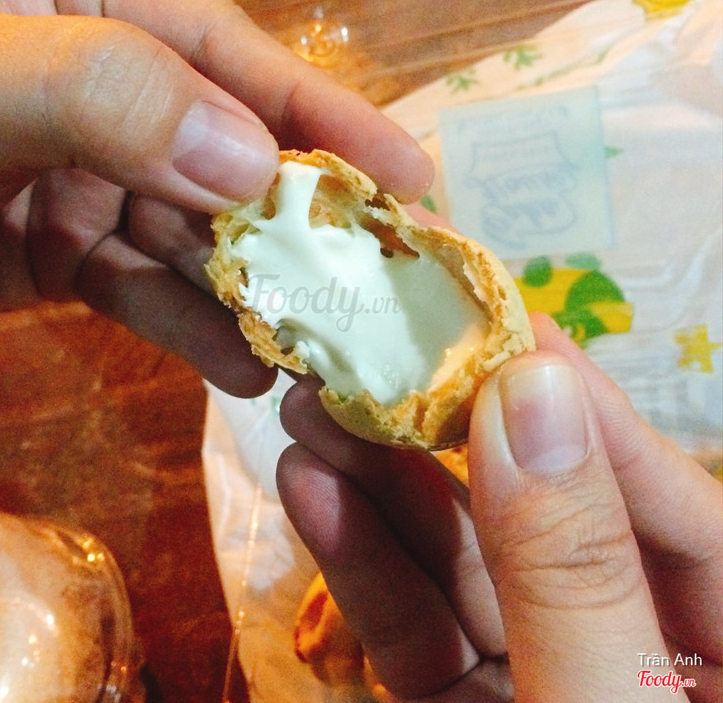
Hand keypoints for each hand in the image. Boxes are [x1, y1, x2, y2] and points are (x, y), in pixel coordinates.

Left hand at [0, 0, 432, 395]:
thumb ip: (110, 92)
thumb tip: (255, 162)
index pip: (234, 55)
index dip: (327, 118)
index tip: (409, 176)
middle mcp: (106, 79)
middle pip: (229, 151)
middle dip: (301, 221)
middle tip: (380, 279)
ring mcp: (89, 170)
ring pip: (196, 233)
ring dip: (252, 291)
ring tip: (316, 344)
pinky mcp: (64, 249)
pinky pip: (146, 287)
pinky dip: (192, 326)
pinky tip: (243, 364)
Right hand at [277, 313, 722, 701]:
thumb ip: (571, 567)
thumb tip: (530, 389)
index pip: (672, 501)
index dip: (584, 404)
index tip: (497, 319)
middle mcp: (633, 643)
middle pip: (545, 516)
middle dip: (450, 431)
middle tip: (377, 345)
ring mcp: (538, 670)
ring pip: (463, 563)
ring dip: (381, 481)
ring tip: (313, 403)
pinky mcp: (461, 700)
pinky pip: (414, 628)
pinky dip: (362, 561)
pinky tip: (312, 488)